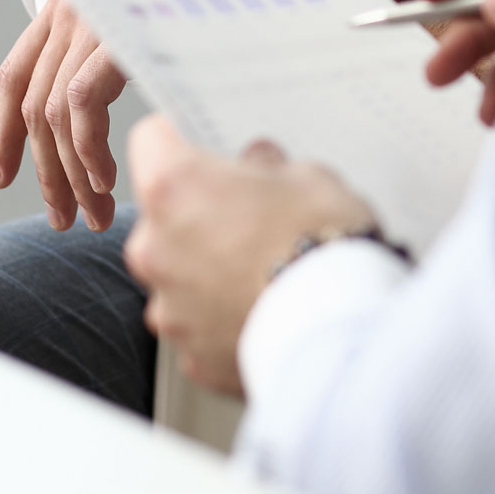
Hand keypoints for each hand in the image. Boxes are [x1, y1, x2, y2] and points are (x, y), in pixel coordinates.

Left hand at [0, 0, 127, 232]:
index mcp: (65, 5)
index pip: (15, 74)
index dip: (3, 129)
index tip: (1, 179)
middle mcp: (68, 12)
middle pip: (35, 106)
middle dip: (45, 171)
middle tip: (62, 218)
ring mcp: (89, 23)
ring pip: (56, 116)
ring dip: (71, 175)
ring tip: (92, 214)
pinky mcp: (114, 38)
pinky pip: (82, 105)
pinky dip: (89, 149)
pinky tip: (106, 180)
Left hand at [125, 116, 375, 394]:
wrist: (344, 328)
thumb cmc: (323, 244)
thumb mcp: (307, 176)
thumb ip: (269, 167)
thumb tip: (260, 167)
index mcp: (175, 189)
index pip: (151, 141)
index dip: (179, 139)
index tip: (198, 147)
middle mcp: (156, 248)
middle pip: (162, 216)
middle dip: (198, 214)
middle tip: (250, 217)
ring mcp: (169, 307)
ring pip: (179, 275)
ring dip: (207, 270)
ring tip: (262, 271)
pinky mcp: (191, 354)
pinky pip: (199, 325)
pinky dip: (222, 318)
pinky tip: (264, 309)